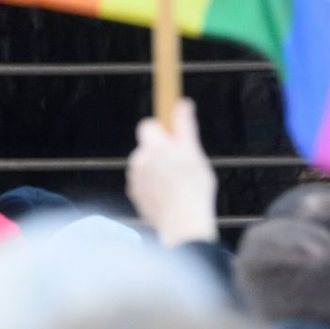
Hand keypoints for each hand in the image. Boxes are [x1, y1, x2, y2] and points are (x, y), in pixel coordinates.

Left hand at [126, 100, 217, 246]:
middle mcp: (138, 160)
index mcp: (153, 147)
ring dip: (157, 170)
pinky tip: (170, 196)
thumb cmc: (193, 188)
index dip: (161, 131)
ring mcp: (135, 179)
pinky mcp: (135, 196)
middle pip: (147, 147)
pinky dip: (154, 187)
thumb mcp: (194, 153)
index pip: (147, 125)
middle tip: (181, 165)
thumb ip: (184, 127)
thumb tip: (182, 103)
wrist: (183, 225)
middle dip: (160, 152)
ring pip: (145, 166)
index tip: (174, 139)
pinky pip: (144, 184)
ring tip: (177, 184)